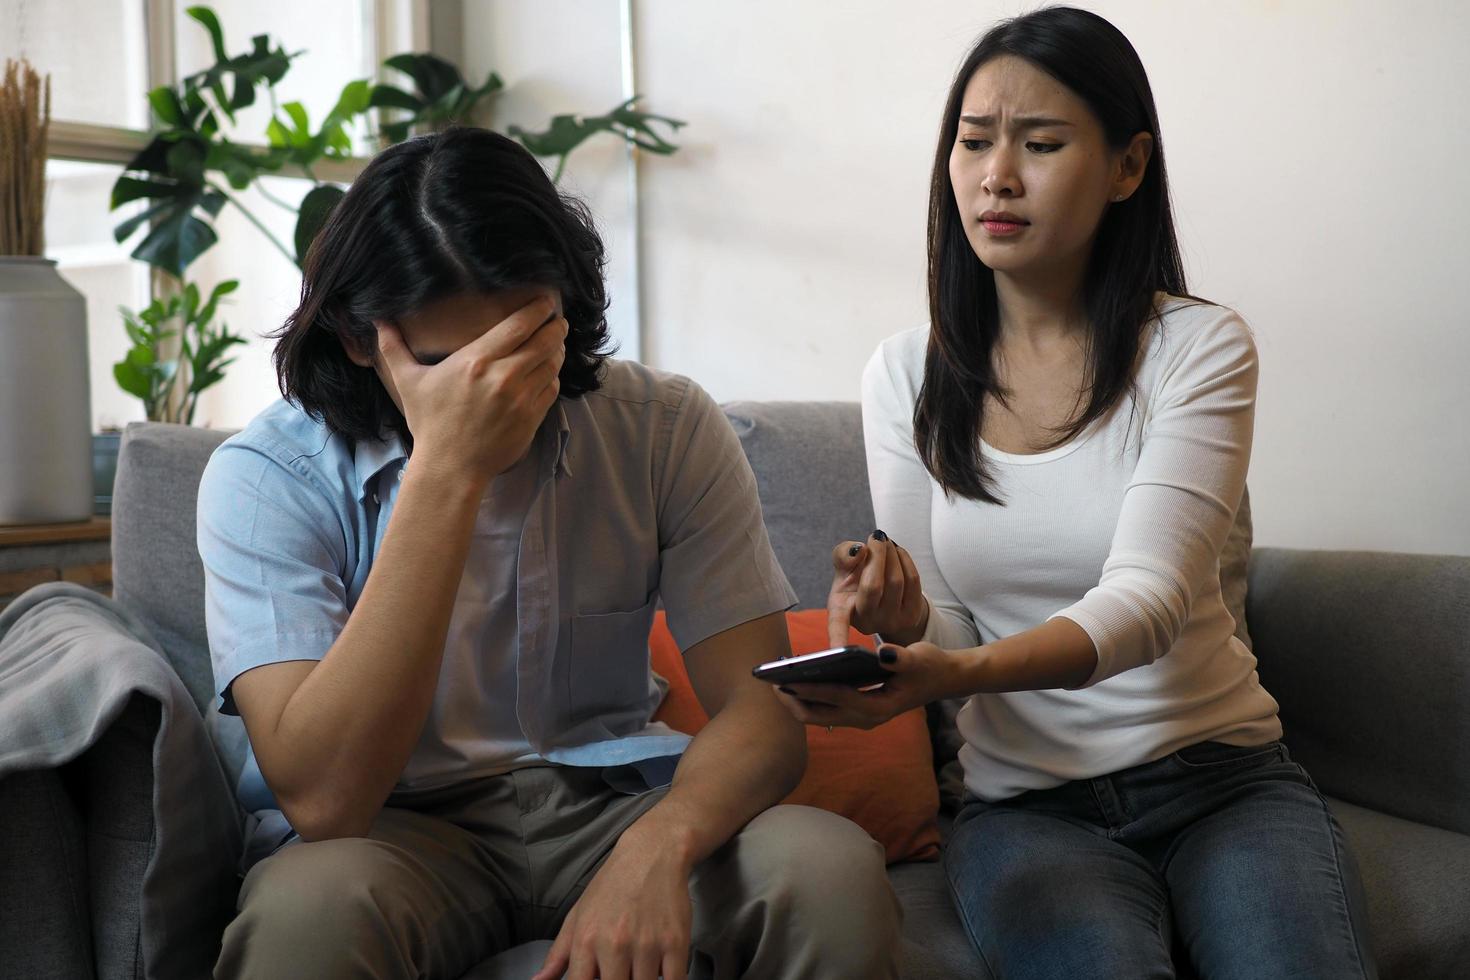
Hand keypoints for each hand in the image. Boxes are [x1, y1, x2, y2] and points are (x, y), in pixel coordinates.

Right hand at [373, 296, 566, 484]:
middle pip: (543, 340)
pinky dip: (553, 377)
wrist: (451, 468)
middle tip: (557, 319)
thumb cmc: (430, 424)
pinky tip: (549, 372)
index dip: (538, 310)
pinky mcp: (532, 418)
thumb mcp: (408, 383)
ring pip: (552, 364)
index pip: (518, 325)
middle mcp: (503, 376)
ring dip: (556, 350)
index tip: (545, 302)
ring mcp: (521, 398)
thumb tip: (378, 322)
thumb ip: (394, 348)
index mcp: (476, 361)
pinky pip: (552, 388)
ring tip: (555, 342)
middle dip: (555, 326)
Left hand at [534, 826, 692, 979]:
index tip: (598, 979)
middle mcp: (614, 945)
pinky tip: (661, 969)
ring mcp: (647, 945)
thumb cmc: (612, 886)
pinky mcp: (676, 943)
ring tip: (639, 964)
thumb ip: (558, 955)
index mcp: (586, 941)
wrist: (652, 853)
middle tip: (620, 969)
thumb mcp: (578, 915)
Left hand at [775, 641, 963, 729]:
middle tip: (770, 683)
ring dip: (797, 702)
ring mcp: (860, 717)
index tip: (787, 681)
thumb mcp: (919, 659)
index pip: (838, 698)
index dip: (811, 690)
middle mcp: (865, 717)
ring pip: (819, 716)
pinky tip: (795, 679)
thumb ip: (901, 657)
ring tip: (776, 681)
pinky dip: (808, 698)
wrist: (942, 679)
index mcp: (878, 707)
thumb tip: (882, 653)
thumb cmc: (929, 666)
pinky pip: (825, 709)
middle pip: (820, 716)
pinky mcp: (856, 711)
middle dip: (794, 702)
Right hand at [828, 530, 928, 646]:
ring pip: (896, 580)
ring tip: (885, 543)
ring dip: (892, 553)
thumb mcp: (843, 565)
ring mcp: (890, 621)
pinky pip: (913, 580)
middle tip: (877, 537)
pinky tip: (898, 553)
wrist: (883, 589)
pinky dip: (905, 559)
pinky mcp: (911, 615)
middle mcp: (866, 621)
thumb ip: (843, 554)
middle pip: (874, 586)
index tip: (837, 650)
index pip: (838, 625)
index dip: (837, 637)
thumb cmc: (856, 577)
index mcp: (842, 610)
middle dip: (877, 554)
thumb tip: (859, 551)